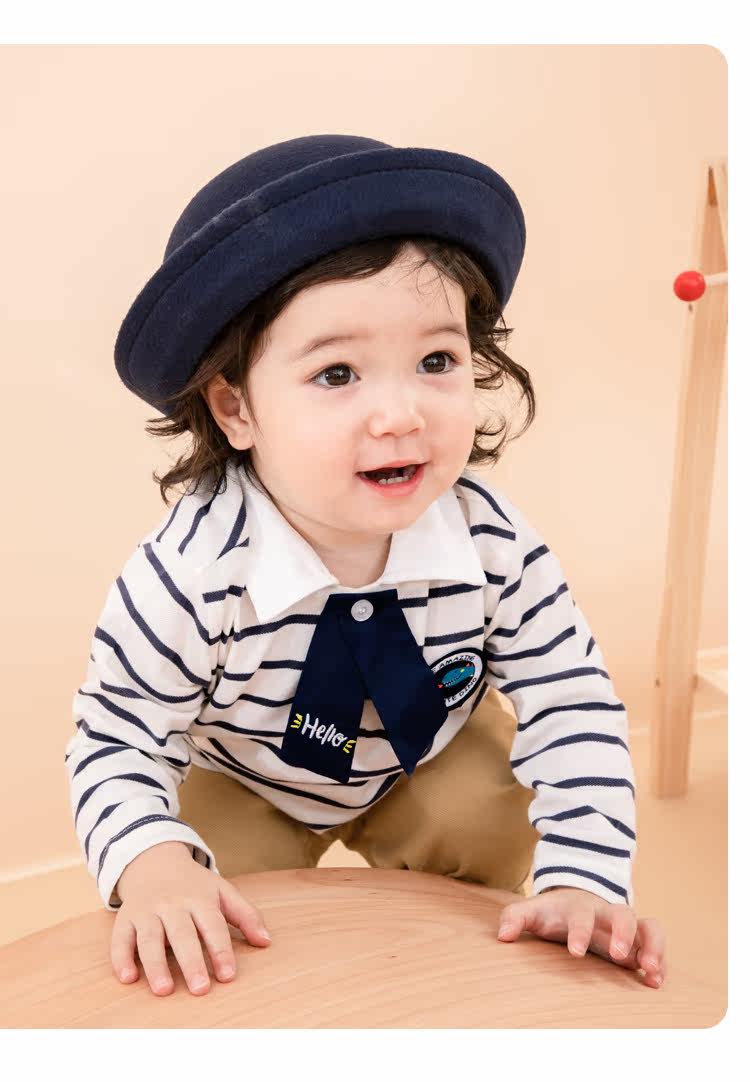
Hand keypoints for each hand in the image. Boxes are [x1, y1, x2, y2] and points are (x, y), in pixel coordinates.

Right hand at [111, 841, 271, 995]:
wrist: (155, 861)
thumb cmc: (194, 885)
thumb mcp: (222, 892)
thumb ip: (245, 915)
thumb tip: (267, 941)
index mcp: (199, 898)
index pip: (212, 925)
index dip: (221, 950)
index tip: (228, 976)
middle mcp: (172, 905)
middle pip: (182, 934)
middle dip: (191, 962)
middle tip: (200, 989)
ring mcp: (147, 911)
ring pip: (149, 938)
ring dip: (155, 965)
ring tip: (164, 991)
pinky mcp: (126, 918)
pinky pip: (121, 938)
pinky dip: (121, 958)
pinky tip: (128, 978)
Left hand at [497, 886, 665, 988]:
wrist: (576, 899)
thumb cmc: (553, 912)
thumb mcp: (532, 912)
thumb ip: (515, 918)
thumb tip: (502, 935)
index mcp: (580, 908)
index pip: (581, 915)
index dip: (579, 931)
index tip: (575, 951)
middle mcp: (607, 914)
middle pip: (622, 913)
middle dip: (622, 933)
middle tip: (619, 956)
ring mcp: (626, 927)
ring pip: (648, 926)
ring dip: (652, 947)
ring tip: (650, 972)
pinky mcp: (638, 941)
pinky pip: (656, 944)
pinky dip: (661, 960)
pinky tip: (655, 982)